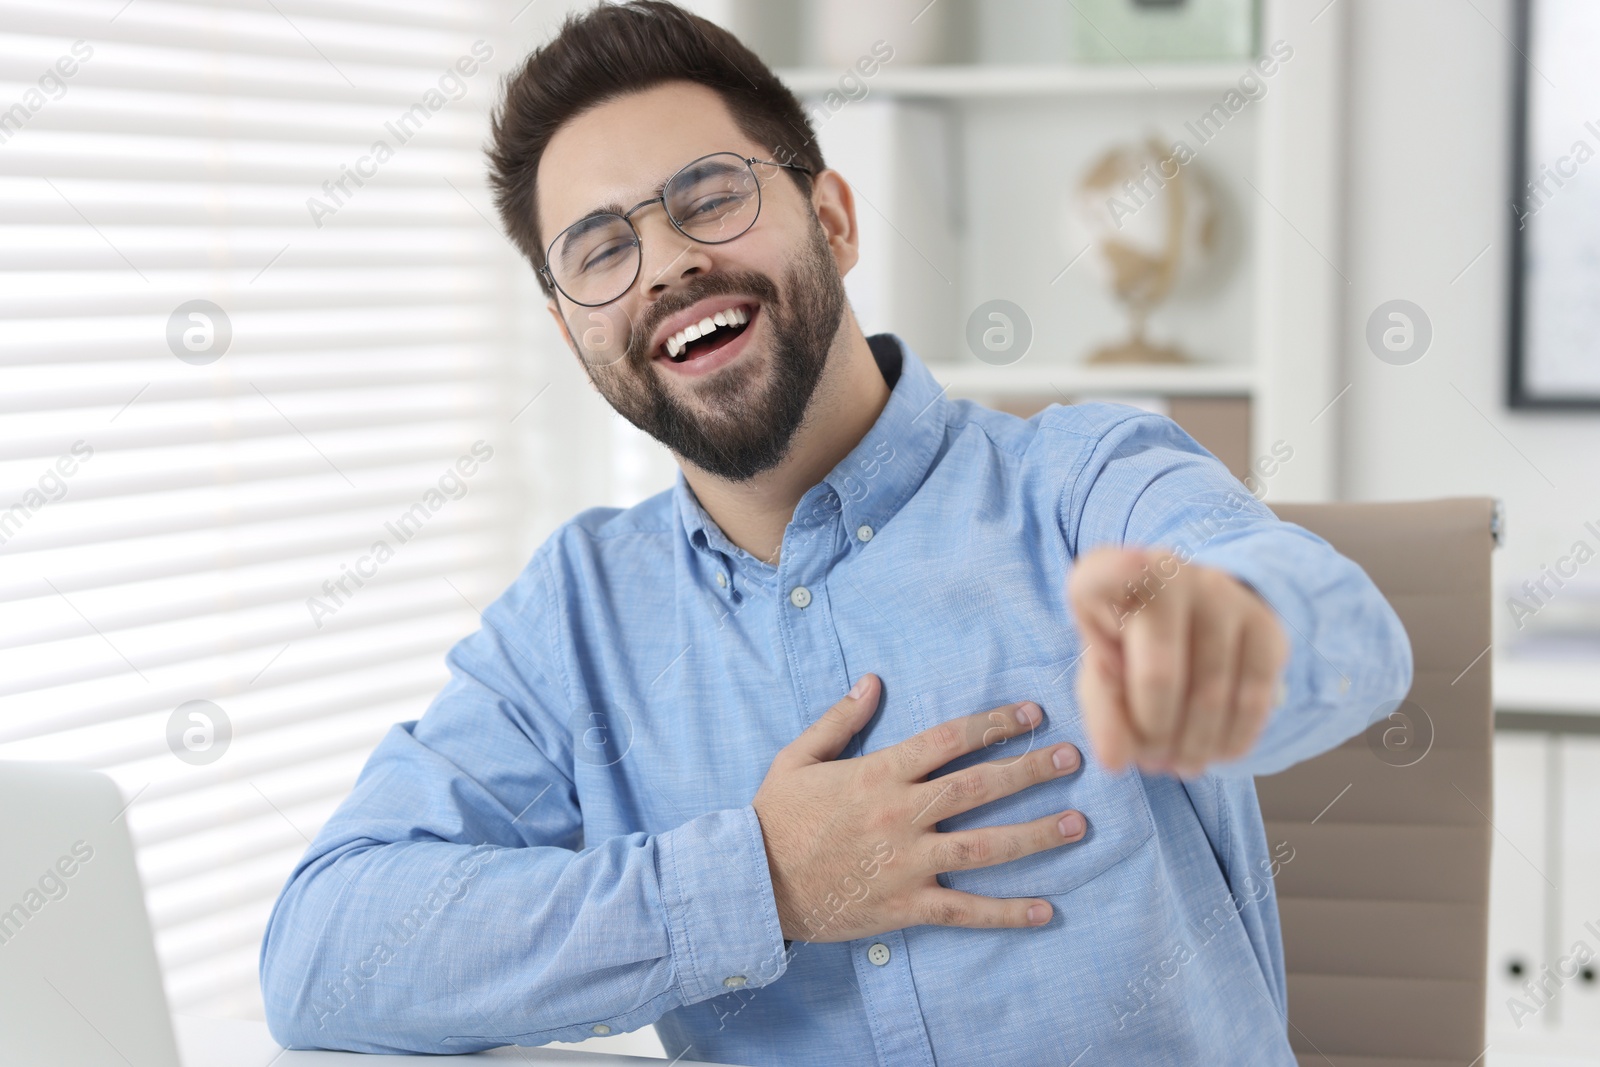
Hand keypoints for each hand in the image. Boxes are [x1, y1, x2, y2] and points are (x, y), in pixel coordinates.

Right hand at [751, 675, 1086, 943]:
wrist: (752, 884)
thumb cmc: (774, 817)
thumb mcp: (798, 757)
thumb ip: (840, 719)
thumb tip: (873, 682)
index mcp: (878, 774)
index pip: (949, 740)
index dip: (994, 724)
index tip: (1032, 714)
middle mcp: (900, 815)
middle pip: (979, 787)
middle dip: (1030, 770)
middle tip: (1073, 758)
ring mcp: (907, 863)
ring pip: (985, 847)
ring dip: (1035, 835)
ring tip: (1077, 824)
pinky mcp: (906, 905)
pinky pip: (965, 910)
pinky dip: (1007, 913)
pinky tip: (1046, 910)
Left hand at [1067, 546, 1288, 777]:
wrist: (1194, 618)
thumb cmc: (1132, 648)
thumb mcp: (1102, 674)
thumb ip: (1101, 712)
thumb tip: (1116, 761)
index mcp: (1108, 576)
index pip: (1100, 576)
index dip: (1113, 575)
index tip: (1131, 567)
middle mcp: (1168, 574)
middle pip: (1159, 675)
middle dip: (1153, 735)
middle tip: (1150, 760)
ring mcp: (1222, 594)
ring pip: (1210, 696)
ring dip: (1192, 748)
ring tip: (1178, 764)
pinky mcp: (1264, 624)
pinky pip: (1252, 699)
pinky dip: (1233, 741)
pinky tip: (1217, 754)